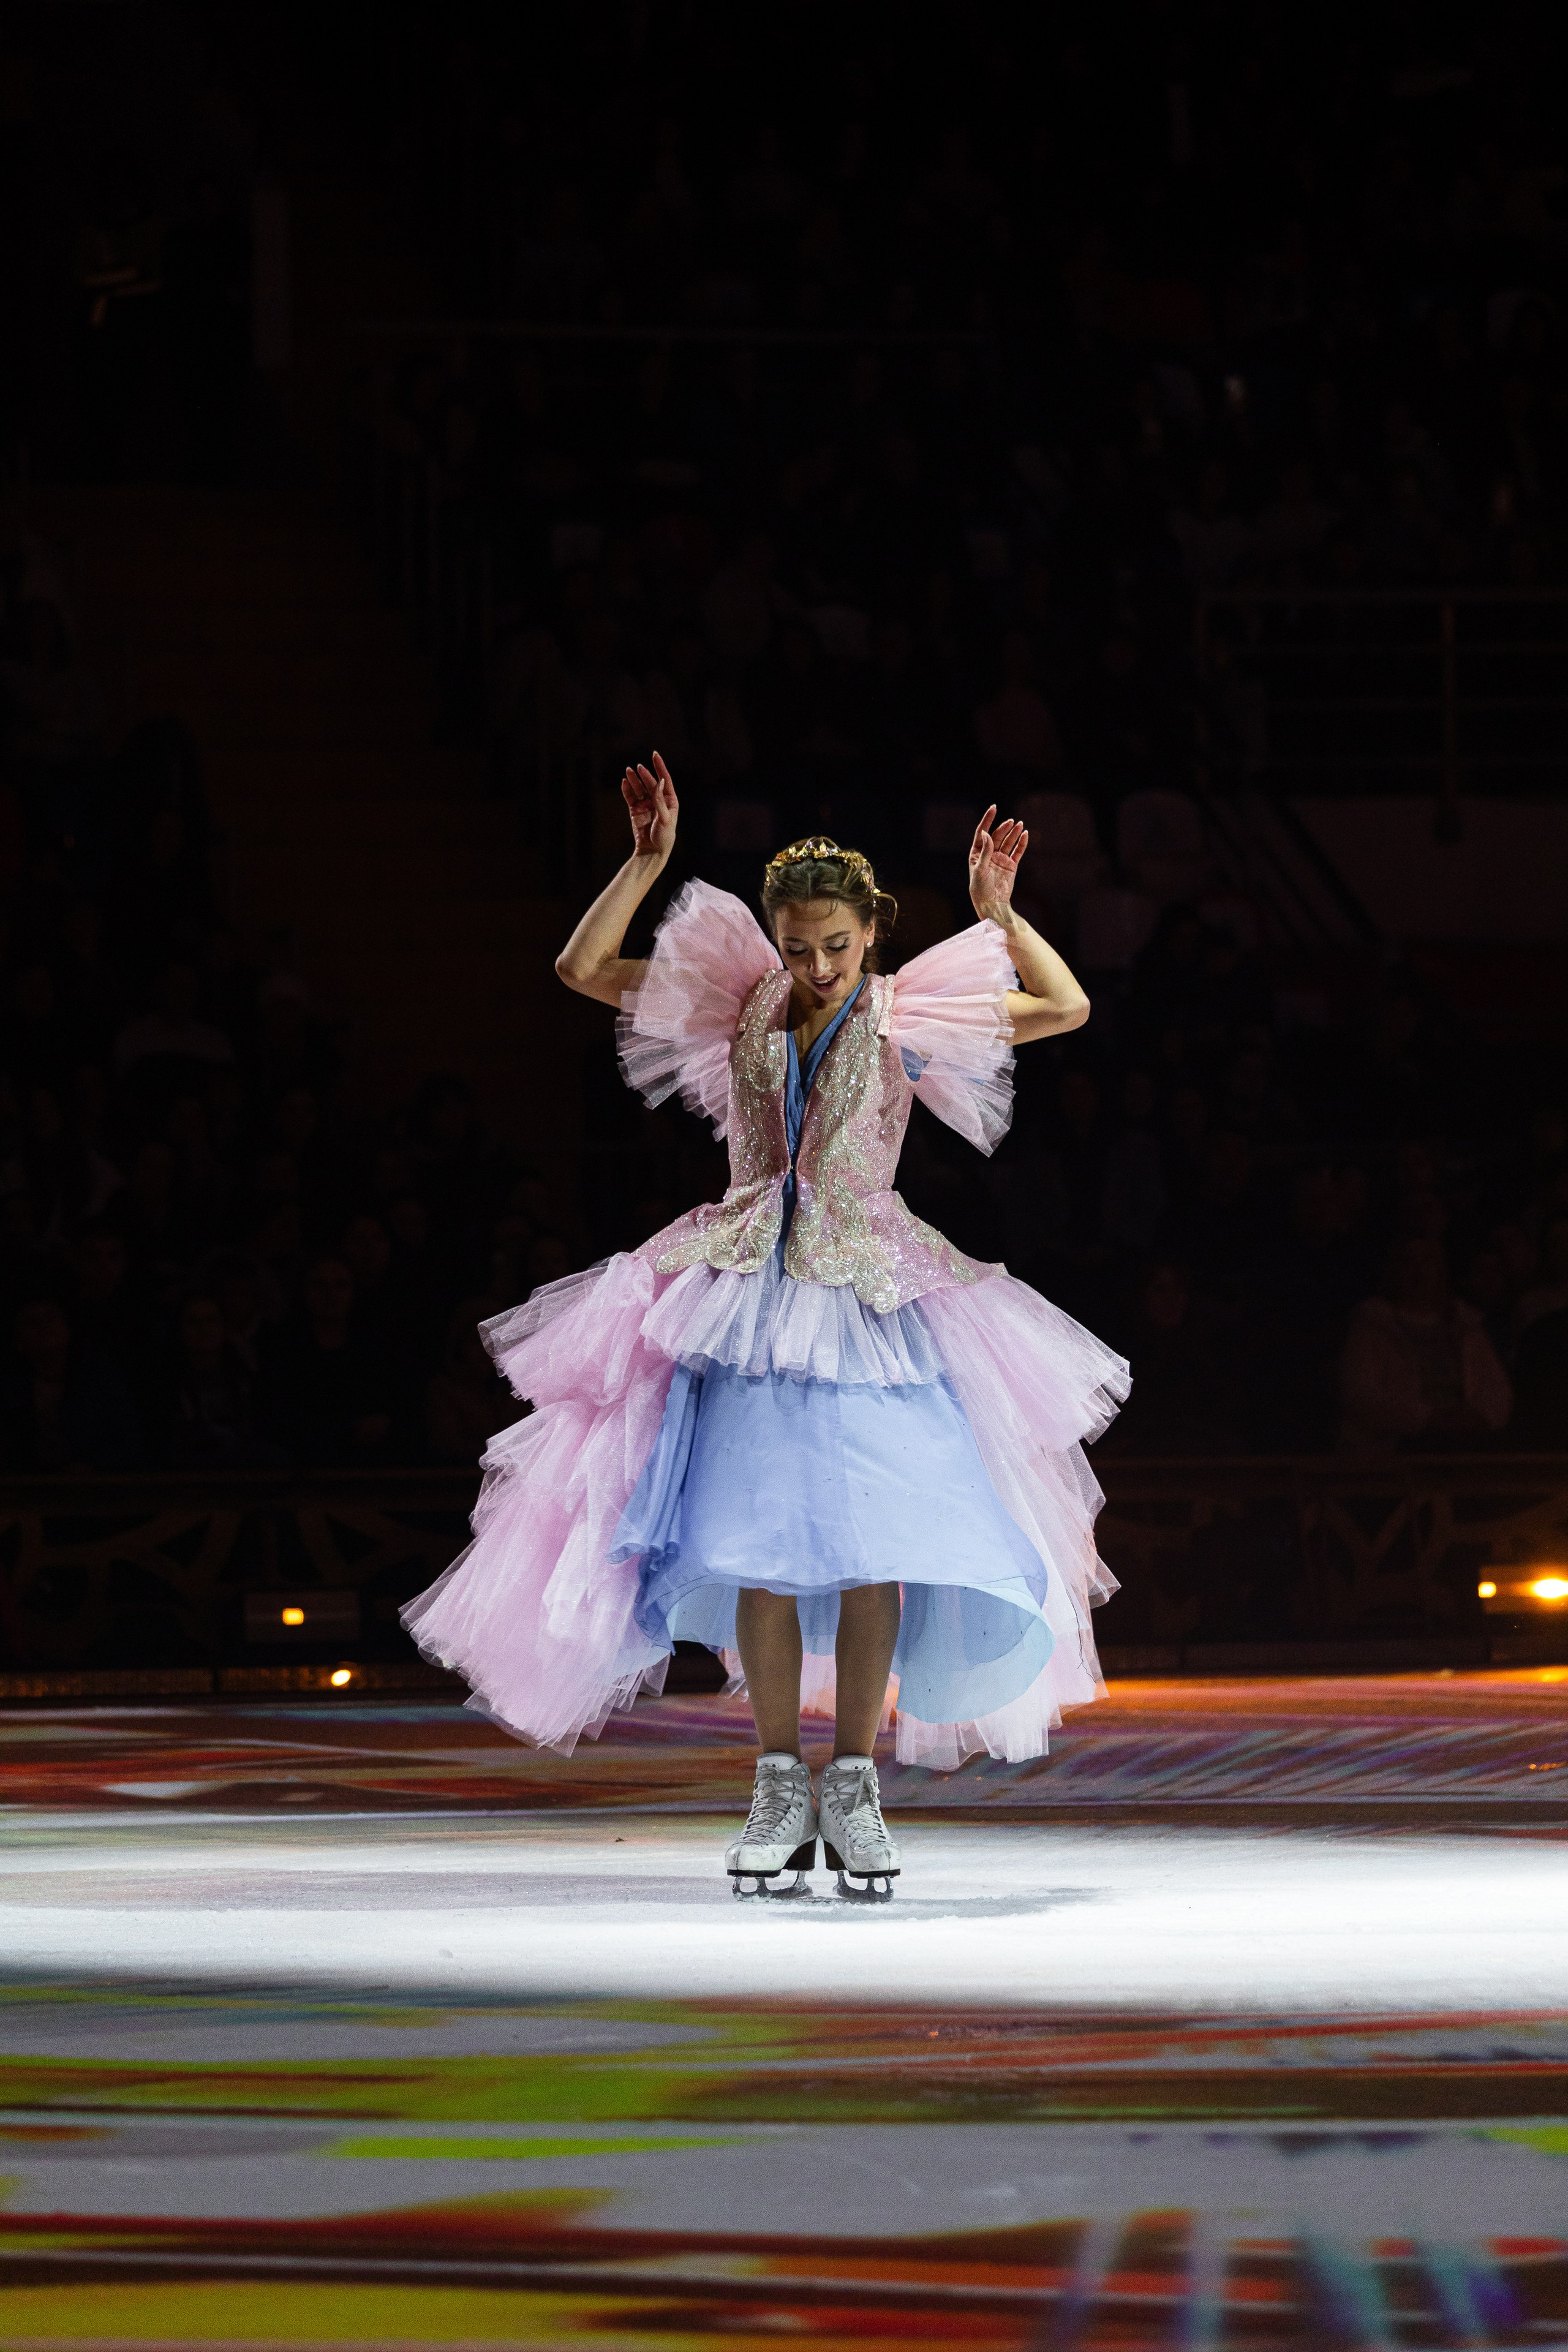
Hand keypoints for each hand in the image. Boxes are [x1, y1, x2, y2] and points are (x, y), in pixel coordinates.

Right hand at [622, 753, 678, 861]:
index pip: (665, 780)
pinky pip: (631, 797)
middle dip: (644, 774)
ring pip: (639, 788)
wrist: (652, 852)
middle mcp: (659, 801)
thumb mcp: (665, 818)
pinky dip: (627, 789)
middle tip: (638, 767)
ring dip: (634, 779)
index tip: (654, 754)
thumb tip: (660, 781)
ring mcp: (646, 805)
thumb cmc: (664, 837)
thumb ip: (660, 800)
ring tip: (628, 771)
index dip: (660, 767)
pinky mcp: (636, 811)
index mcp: (670, 801)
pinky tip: (624, 782)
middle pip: (651, 783)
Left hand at [969, 804, 1027, 926]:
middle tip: (1011, 822)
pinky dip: (1022, 843)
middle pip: (997, 836)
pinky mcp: (1011, 866)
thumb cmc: (980, 889)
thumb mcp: (980, 869)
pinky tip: (1025, 835)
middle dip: (1004, 827)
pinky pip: (1018, 852)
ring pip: (1008, 842)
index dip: (987, 819)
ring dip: (1013, 833)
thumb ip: (985, 851)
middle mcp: (989, 855)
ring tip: (1020, 824)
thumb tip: (986, 833)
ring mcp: (1001, 860)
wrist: (992, 904)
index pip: (982, 832)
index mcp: (977, 854)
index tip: (994, 808)